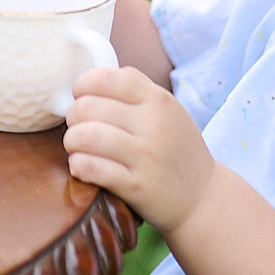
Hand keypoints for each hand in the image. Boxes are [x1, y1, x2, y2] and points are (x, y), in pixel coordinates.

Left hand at [62, 66, 212, 232]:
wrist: (202, 198)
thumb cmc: (177, 149)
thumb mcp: (169, 110)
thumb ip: (137, 89)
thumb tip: (95, 76)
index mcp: (158, 100)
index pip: (106, 77)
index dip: (83, 84)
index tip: (81, 97)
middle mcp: (153, 125)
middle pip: (88, 107)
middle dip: (73, 116)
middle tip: (78, 126)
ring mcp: (146, 156)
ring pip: (85, 136)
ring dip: (72, 141)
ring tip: (77, 146)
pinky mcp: (136, 186)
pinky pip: (91, 167)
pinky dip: (78, 165)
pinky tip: (82, 165)